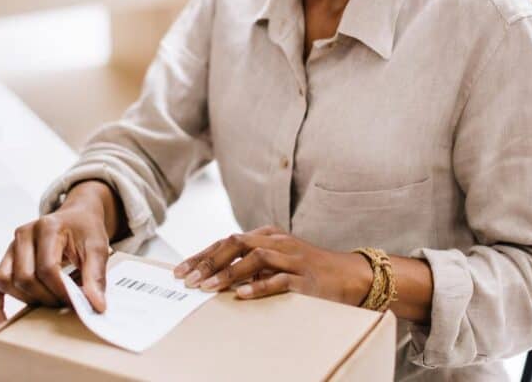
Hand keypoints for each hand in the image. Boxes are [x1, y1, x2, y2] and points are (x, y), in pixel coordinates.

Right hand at [0, 181, 118, 323]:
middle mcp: (24, 234)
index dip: (61, 291)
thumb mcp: (97, 247)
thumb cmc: (85, 229)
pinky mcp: (8, 259)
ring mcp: (12, 246)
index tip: (76, 303)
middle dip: (46, 298)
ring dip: (27, 299)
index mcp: (47, 227)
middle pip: (24, 277)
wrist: (77, 216)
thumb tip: (96, 304)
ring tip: (48, 303)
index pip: (47, 268)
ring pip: (6, 281)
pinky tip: (6, 319)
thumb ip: (96, 276)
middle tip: (65, 304)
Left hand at [172, 225, 372, 304]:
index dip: (202, 255)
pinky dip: (258, 286)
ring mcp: (292, 258)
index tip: (180, 270)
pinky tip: (241, 295)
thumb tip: (214, 274)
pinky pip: (279, 280)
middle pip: (235, 243)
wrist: (351, 275)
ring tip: (207, 288)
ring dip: (227, 273)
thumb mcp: (278, 260)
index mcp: (268, 236)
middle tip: (188, 280)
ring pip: (254, 259)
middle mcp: (278, 242)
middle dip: (208, 261)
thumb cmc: (309, 270)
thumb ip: (251, 263)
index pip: (227, 241)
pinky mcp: (305, 277)